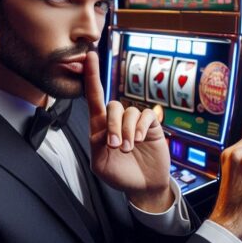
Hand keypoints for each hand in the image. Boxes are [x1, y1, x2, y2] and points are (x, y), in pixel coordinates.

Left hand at [84, 51, 172, 210]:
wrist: (143, 186)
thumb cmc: (119, 175)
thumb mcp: (100, 164)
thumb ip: (98, 145)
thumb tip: (107, 128)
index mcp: (101, 127)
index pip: (94, 97)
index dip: (92, 76)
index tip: (89, 56)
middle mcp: (118, 121)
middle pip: (112, 106)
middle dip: (113, 125)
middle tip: (116, 146)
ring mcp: (135, 123)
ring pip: (129, 112)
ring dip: (127, 131)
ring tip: (130, 148)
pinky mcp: (152, 126)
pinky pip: (146, 115)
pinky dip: (141, 127)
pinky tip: (140, 140)